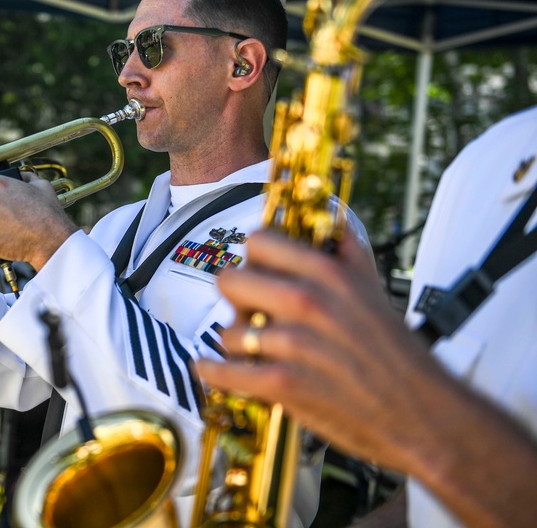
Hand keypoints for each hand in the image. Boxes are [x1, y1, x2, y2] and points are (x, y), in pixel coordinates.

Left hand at [197, 229, 449, 472]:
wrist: (426, 416)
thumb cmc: (401, 357)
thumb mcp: (376, 289)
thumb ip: (348, 252)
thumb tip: (333, 221)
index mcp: (329, 274)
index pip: (259, 242)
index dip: (253, 257)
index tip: (256, 269)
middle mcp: (307, 302)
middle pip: (230, 280)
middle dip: (235, 297)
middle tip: (247, 309)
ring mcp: (293, 344)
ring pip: (228, 330)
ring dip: (234, 343)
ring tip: (250, 350)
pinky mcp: (283, 384)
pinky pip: (224, 372)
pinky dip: (213, 373)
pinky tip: (210, 369)